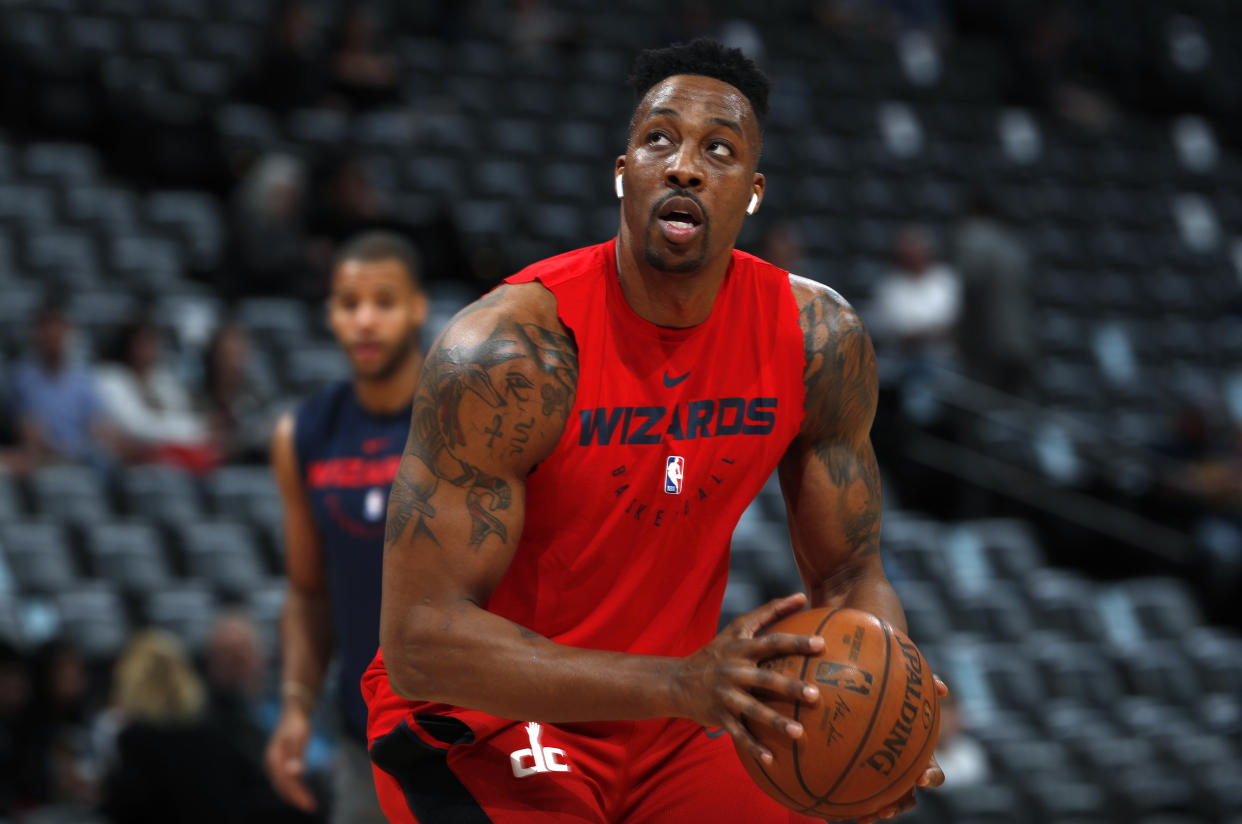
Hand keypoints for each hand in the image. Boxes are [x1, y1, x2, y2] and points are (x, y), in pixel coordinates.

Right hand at [264, 706, 317, 811]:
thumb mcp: (299, 737)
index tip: (310, 805)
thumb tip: (295, 774)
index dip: (297, 796)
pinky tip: (302, 792)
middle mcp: (271, 763)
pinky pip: (285, 779)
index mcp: (274, 759)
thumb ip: (296, 755)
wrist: (294, 710)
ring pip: (283, 785)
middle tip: (311, 807)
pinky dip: (294, 787)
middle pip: (283, 787)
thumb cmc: (297, 722)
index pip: (286, 783)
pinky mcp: (280, 762)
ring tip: (309, 803)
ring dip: (295, 795)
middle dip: (296, 798)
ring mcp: (274, 763)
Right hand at [673, 593, 823, 764]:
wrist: (676, 681)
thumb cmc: (717, 651)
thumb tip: (802, 596)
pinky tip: (772, 761)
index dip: (795, 642)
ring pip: (753, 711)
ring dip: (776, 722)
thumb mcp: (737, 629)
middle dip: (789, 687)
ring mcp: (725, 696)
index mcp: (740, 649)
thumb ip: (769, 612)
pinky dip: (754, 748)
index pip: (771, 642)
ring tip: (800, 733)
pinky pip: (739, 734)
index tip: (820, 644)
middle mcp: (733, 671)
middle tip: (815, 695)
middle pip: (765, 679)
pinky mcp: (719, 717)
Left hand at [857, 675, 948, 823]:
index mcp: (916, 755)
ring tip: (866, 815)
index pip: (933, 772)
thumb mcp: (902, 686)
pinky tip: (835, 809)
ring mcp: (882, 779)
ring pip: (885, 802)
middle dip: (900, 804)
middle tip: (888, 807)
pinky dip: (851, 806)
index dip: (931, 777)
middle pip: (908, 796)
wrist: (857, 703)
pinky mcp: (861, 782)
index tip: (922, 777)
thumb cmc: (889, 695)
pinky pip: (858, 799)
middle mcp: (902, 771)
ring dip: (878, 810)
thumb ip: (922, 685)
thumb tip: (942, 687)